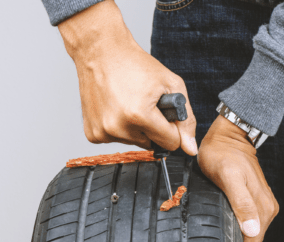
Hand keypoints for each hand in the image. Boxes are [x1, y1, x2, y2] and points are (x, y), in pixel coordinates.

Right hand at [58, 0, 197, 154]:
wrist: (101, 51)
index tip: (166, 114)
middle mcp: (118, 127)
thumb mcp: (172, 84)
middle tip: (145, 104)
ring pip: (135, 142)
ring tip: (130, 104)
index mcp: (139, 115)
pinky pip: (117, 140)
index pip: (171, 143)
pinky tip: (117, 108)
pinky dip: (120, 128)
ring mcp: (103, 131)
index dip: (173, 129)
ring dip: (136, 128)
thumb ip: (186, 119)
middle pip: (152, 144)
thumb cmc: (136, 64)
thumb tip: (190, 148)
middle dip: (154, 128)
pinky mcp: (93, 133)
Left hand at [197, 115, 278, 241]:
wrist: (230, 137)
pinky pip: (252, 225)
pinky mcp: (258, 201)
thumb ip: (241, 203)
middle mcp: (266, 210)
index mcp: (262, 208)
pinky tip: (231, 238)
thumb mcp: (228, 177)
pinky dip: (243, 236)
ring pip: (253, 236)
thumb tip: (253, 230)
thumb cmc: (223, 155)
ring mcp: (263, 206)